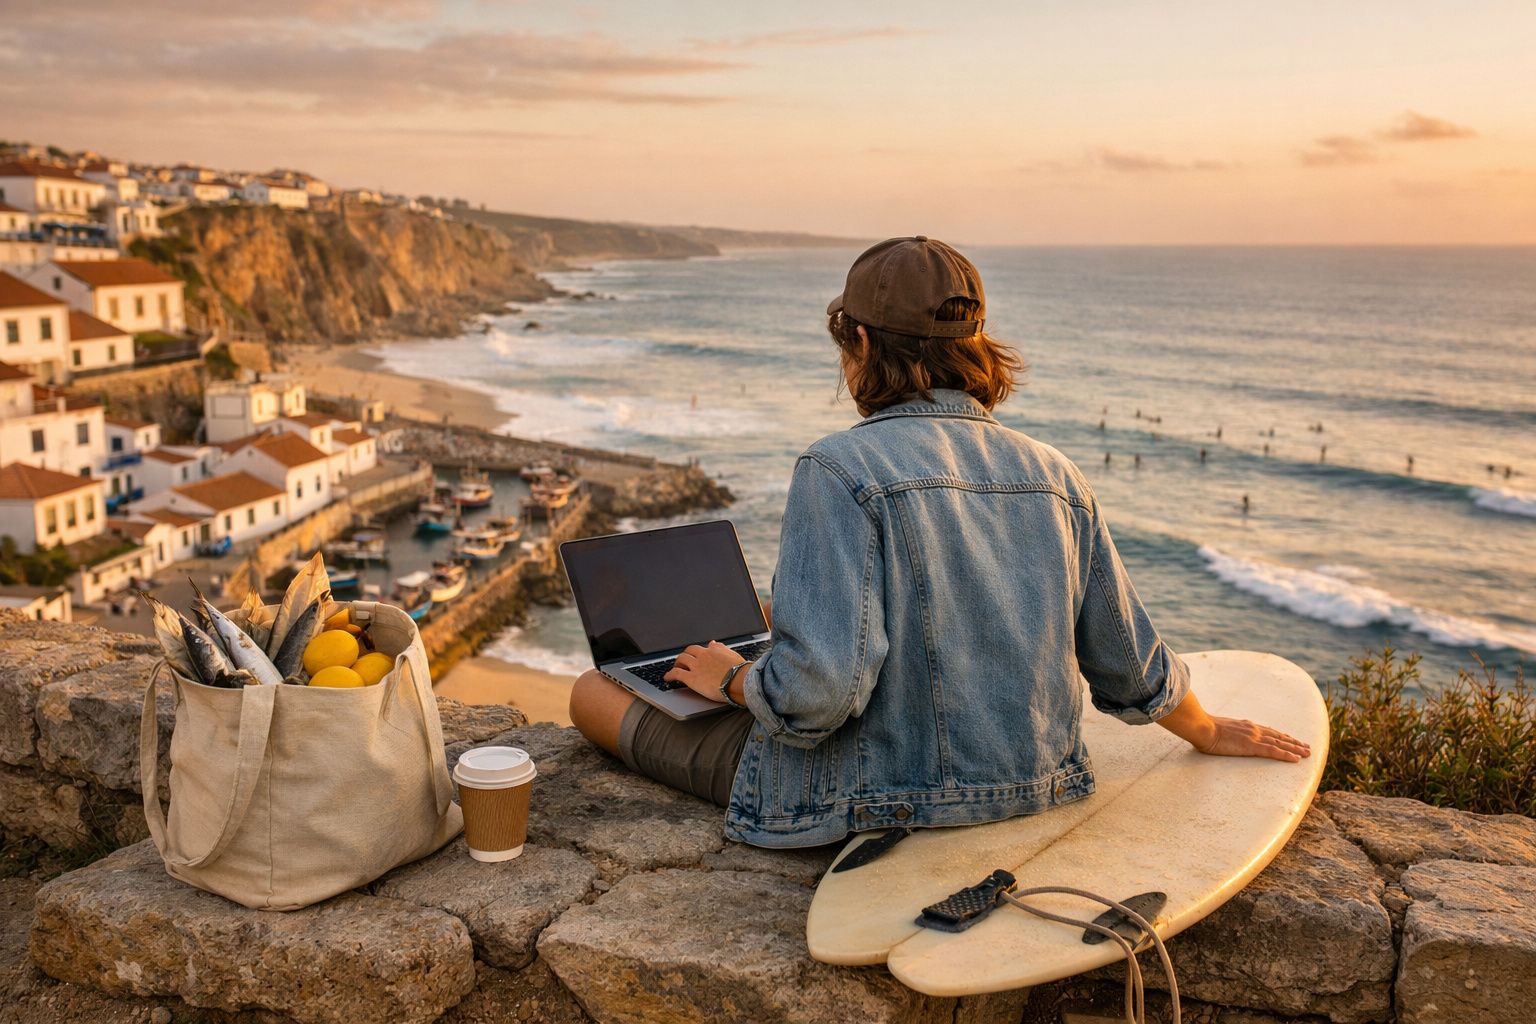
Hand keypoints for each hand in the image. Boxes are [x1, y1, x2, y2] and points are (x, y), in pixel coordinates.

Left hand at [663, 641, 744, 701]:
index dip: (695, 652)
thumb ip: (721, 648)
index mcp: (713, 650)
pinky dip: (669, 675)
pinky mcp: (691, 678)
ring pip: (680, 660)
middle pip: (688, 652)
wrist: (739, 681)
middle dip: (684, 656)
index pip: (700, 648)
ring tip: (674, 669)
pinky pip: (676, 673)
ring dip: (676, 664)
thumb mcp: (732, 655)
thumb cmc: (740, 671)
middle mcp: (703, 656)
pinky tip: (667, 678)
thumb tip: (713, 643)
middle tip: (682, 662)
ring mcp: (696, 666)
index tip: (694, 656)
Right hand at [1195, 717, 1311, 761]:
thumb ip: (1226, 733)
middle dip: (1294, 742)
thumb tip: (1224, 737)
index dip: (1281, 735)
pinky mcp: (1251, 746)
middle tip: (1306, 747)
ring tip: (1307, 753)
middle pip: (1278, 736)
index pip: (1268, 731)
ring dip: (1295, 748)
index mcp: (1246, 726)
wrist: (1202, 727)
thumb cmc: (1204, 730)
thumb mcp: (1218, 730)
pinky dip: (1286, 755)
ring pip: (1280, 743)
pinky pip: (1273, 751)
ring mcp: (1254, 737)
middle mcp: (1253, 729)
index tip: (1291, 739)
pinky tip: (1296, 759)